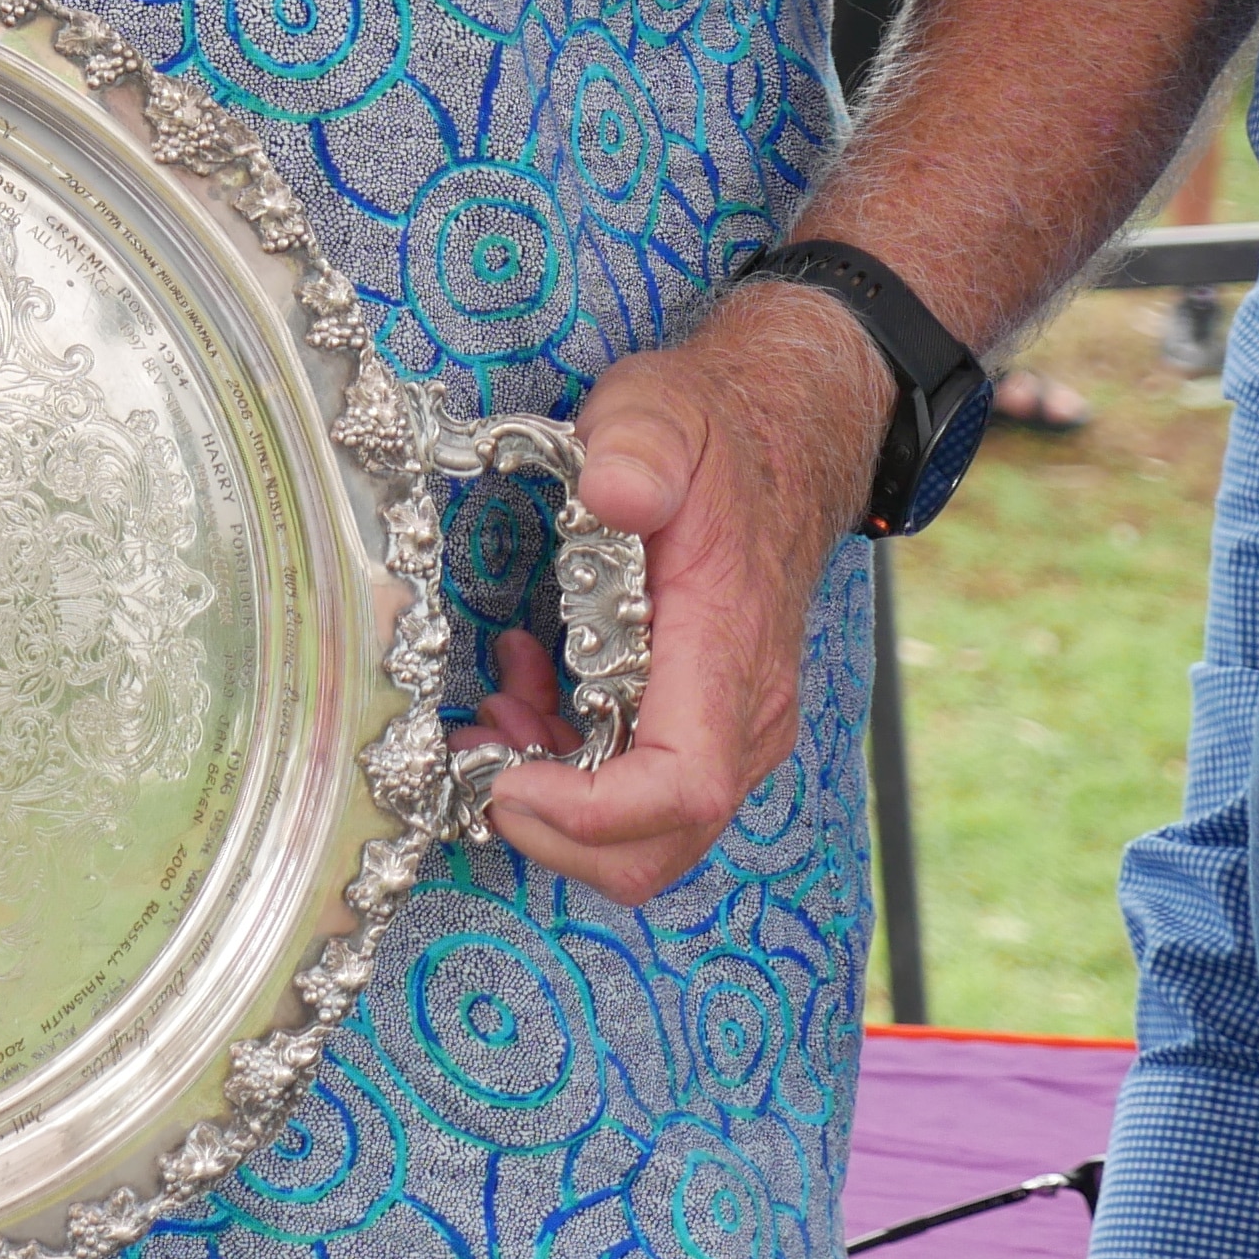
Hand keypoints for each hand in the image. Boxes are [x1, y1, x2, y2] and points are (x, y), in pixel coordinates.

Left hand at [474, 292, 880, 903]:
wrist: (782, 440)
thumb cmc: (715, 436)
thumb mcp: (662, 414)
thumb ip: (637, 450)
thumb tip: (614, 489)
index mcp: (728, 654)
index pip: (680, 787)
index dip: (588, 811)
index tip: (504, 779)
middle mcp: (742, 716)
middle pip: (658, 844)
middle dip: (554, 828)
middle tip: (476, 757)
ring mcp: (729, 728)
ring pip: (643, 830)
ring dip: (551, 795)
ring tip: (492, 711)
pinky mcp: (703, 722)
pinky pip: (637, 787)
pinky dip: (567, 767)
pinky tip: (524, 692)